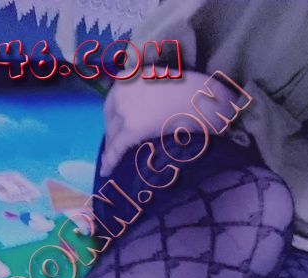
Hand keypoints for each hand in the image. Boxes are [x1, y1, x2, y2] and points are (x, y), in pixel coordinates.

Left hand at [100, 70, 218, 175]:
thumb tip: (143, 110)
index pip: (112, 103)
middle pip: (110, 120)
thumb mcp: (159, 81)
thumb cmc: (188, 90)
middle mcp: (121, 92)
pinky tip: (107, 171)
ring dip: (111, 150)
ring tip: (109, 164)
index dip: (113, 120)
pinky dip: (110, 160)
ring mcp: (125, 110)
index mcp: (127, 77)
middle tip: (115, 150)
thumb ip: (145, 92)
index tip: (115, 131)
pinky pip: (116, 148)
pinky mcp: (132, 129)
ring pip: (112, 135)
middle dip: (112, 135)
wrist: (200, 97)